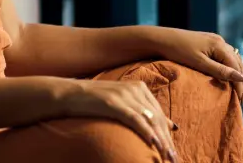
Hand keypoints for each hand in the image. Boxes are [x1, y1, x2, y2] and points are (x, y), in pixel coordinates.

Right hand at [62, 79, 177, 161]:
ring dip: (161, 140)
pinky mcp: (113, 102)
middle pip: (157, 117)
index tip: (173, 151)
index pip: (159, 113)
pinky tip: (153, 143)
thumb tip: (171, 125)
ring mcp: (123, 94)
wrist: (68, 94)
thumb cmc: (93, 101)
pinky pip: (134, 118)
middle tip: (174, 158)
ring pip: (149, 120)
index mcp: (138, 87)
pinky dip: (145, 131)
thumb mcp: (122, 103)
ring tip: (167, 156)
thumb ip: (144, 111)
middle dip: (167, 140)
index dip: (167, 134)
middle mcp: (134, 88)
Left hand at [155, 29, 242, 106]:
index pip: (236, 67)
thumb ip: (220, 71)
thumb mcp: (199, 63)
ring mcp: (213, 41)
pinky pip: (223, 57)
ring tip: (241, 92)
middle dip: (242, 81)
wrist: (158, 39)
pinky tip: (229, 78)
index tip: (242, 100)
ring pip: (232, 60)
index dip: (240, 84)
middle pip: (237, 63)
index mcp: (219, 44)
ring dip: (237, 75)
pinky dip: (229, 68)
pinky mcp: (206, 43)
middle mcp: (219, 41)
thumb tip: (242, 78)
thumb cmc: (176, 51)